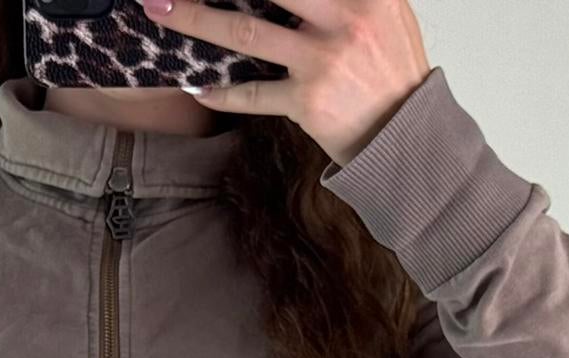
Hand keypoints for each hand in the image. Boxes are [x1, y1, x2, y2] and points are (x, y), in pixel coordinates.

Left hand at [135, 0, 431, 167]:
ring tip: (161, 10)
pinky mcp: (307, 102)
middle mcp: (343, 18)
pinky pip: (251, 94)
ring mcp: (322, 61)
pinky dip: (220, 92)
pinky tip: (196, 86)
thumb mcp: (385, 10)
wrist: (407, 134)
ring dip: (196, 20)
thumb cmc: (392, 69)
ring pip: (244, 34)